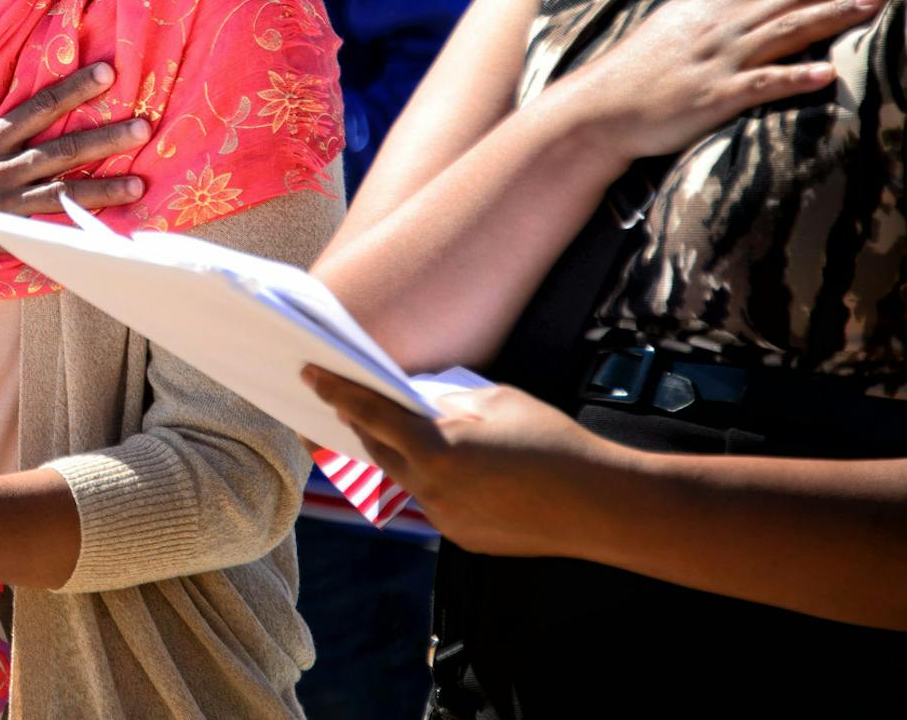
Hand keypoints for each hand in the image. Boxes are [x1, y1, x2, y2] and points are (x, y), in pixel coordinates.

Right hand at [0, 42, 148, 332]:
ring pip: (59, 195)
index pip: (35, 109)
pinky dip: (73, 232)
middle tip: (144, 125)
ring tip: (141, 182)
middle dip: (103, 137)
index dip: (73, 90)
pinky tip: (104, 233)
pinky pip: (42, 235)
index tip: (107, 74)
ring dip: (102, 189)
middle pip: (59, 150)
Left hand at [303, 365, 617, 556]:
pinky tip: (452, 467)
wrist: (602, 506)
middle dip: (360, 425)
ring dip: (400, 453)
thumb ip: (448, 400)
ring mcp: (445, 520)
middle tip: (339, 401)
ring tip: (396, 428)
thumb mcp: (496, 401)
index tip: (311, 374)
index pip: (371, 414)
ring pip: (406, 479)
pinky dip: (434, 480)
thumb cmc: (554, 443)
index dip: (337, 391)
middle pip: (378, 450)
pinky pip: (436, 502)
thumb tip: (419, 398)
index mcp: (435, 450)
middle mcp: (431, 490)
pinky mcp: (463, 539)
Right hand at [555, 0, 901, 162]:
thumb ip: (713, 2)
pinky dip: (794, 79)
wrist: (598, 106)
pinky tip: (829, 75)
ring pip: (788, 29)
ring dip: (834, 13)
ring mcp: (721, 58)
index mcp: (719, 2)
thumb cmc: (637, 67)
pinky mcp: (715, 96)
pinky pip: (761, 85)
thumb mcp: (675, 21)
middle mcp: (725, 23)